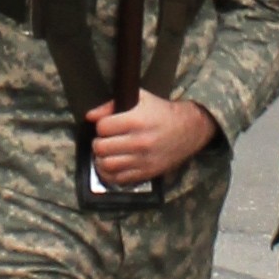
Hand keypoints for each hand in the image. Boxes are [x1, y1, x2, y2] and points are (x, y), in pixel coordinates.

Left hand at [83, 90, 216, 187]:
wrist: (188, 130)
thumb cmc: (161, 112)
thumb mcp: (139, 99)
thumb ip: (112, 105)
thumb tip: (90, 116)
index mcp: (137, 121)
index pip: (103, 127)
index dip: (100, 125)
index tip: (106, 126)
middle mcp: (139, 142)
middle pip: (101, 147)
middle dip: (98, 143)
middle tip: (103, 140)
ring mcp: (143, 160)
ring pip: (107, 165)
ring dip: (101, 159)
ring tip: (104, 153)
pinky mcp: (146, 173)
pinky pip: (119, 179)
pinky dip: (109, 174)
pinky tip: (111, 166)